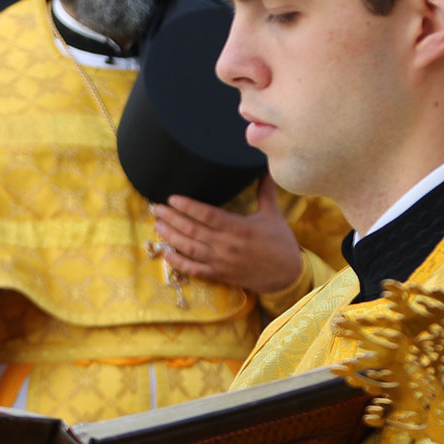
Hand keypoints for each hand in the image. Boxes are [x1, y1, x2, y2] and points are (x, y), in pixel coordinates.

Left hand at [150, 173, 301, 295]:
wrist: (287, 275)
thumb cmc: (280, 243)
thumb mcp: (273, 214)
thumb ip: (265, 191)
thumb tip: (265, 167)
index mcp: (239, 228)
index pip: (207, 215)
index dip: (188, 206)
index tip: (172, 198)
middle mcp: (226, 245)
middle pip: (193, 230)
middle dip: (172, 219)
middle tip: (156, 209)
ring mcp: (221, 262)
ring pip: (190, 249)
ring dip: (171, 237)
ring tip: (157, 226)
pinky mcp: (220, 275)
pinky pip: (195, 270)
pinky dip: (179, 263)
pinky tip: (166, 254)